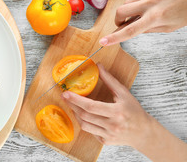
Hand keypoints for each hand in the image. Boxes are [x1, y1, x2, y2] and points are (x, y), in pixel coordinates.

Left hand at [62, 63, 186, 161]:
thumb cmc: (134, 111)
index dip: (77, 99)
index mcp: (117, 112)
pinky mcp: (105, 141)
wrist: (143, 132)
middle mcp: (112, 125)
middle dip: (72, 105)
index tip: (66, 93)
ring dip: (75, 113)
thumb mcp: (124, 93)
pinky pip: (89, 131)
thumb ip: (110, 80)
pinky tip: (81, 114)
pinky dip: (83, 122)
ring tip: (71, 104)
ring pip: (84, 124)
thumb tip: (98, 66)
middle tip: (64, 96)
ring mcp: (108, 134)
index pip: (91, 106)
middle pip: (85, 115)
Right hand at [99, 0, 186, 45]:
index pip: (130, 30)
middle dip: (117, 20)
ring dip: (127, 11)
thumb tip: (132, 29)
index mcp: (156, 17)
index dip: (115, 37)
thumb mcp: (169, 27)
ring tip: (139, 13)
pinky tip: (148, 4)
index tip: (103, 41)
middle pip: (120, 12)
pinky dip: (137, 2)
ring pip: (126, 3)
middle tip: (122, 24)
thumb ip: (148, 29)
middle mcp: (150, 3)